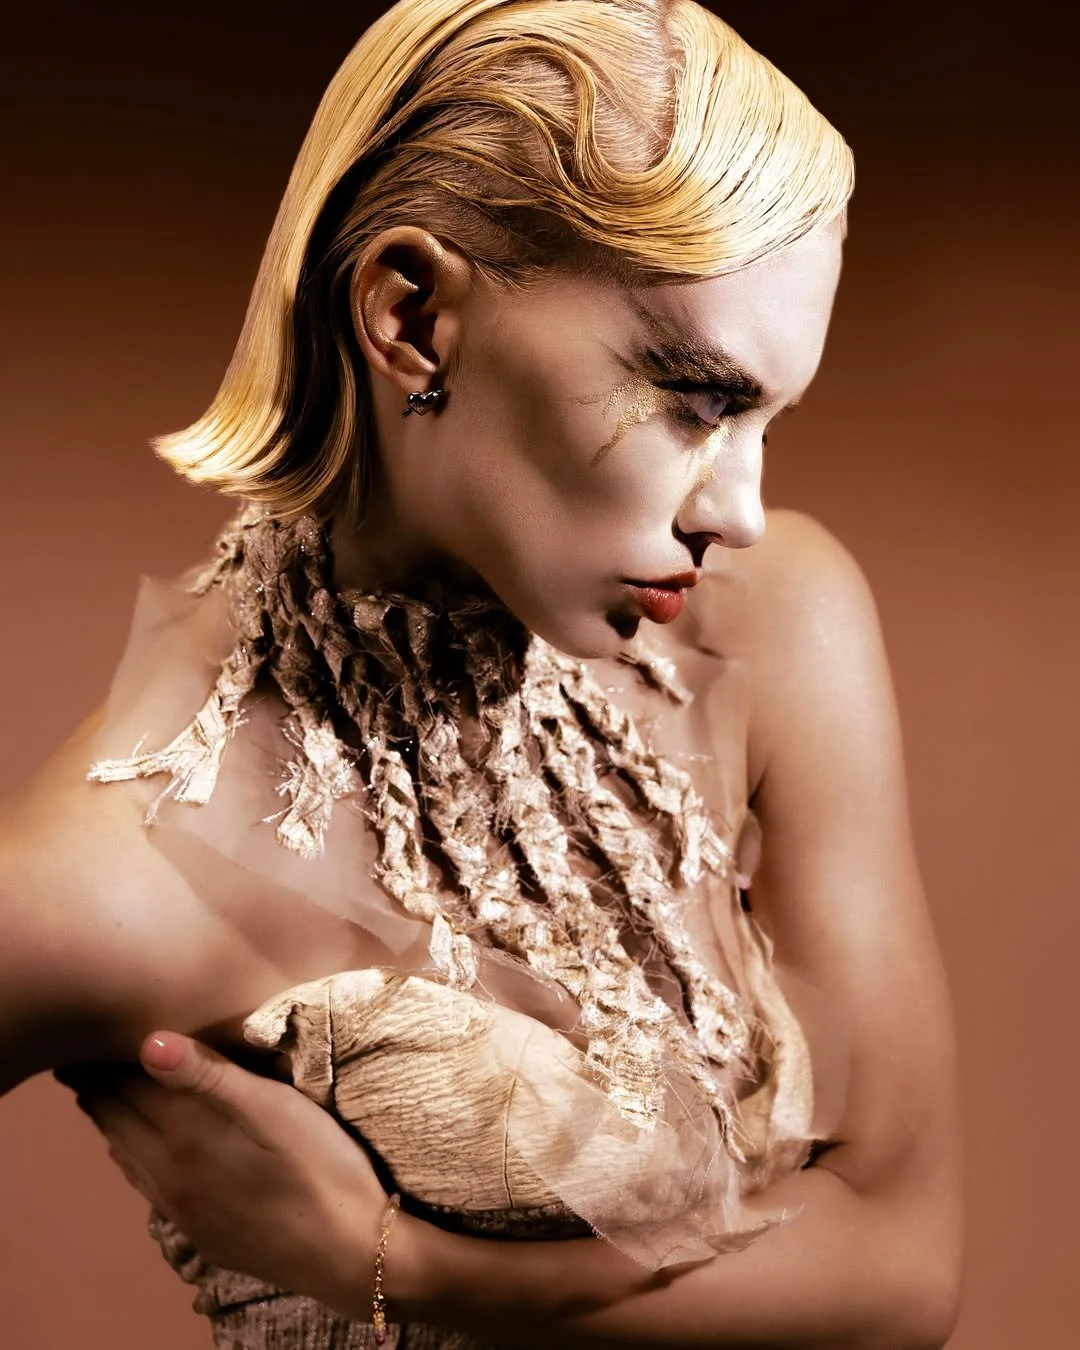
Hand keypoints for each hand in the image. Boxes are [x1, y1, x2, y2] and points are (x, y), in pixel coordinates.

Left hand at [60, 1033, 390, 1311]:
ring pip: (125, 1154)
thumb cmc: (319, 1165)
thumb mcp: (274, 1109)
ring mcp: (180, 1208)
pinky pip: (144, 1185)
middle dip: (95, 1086)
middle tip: (77, 1056)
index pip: (125, 1087)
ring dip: (108, 1120)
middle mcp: (168, 1174)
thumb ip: (210, 1076)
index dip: (101, 1060)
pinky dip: (127, 1155)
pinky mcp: (199, 1230)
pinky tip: (132, 1151)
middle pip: (116, 1121)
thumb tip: (146, 1042)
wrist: (347, 1252)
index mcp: (184, 1135)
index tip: (82, 1035)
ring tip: (96, 1092)